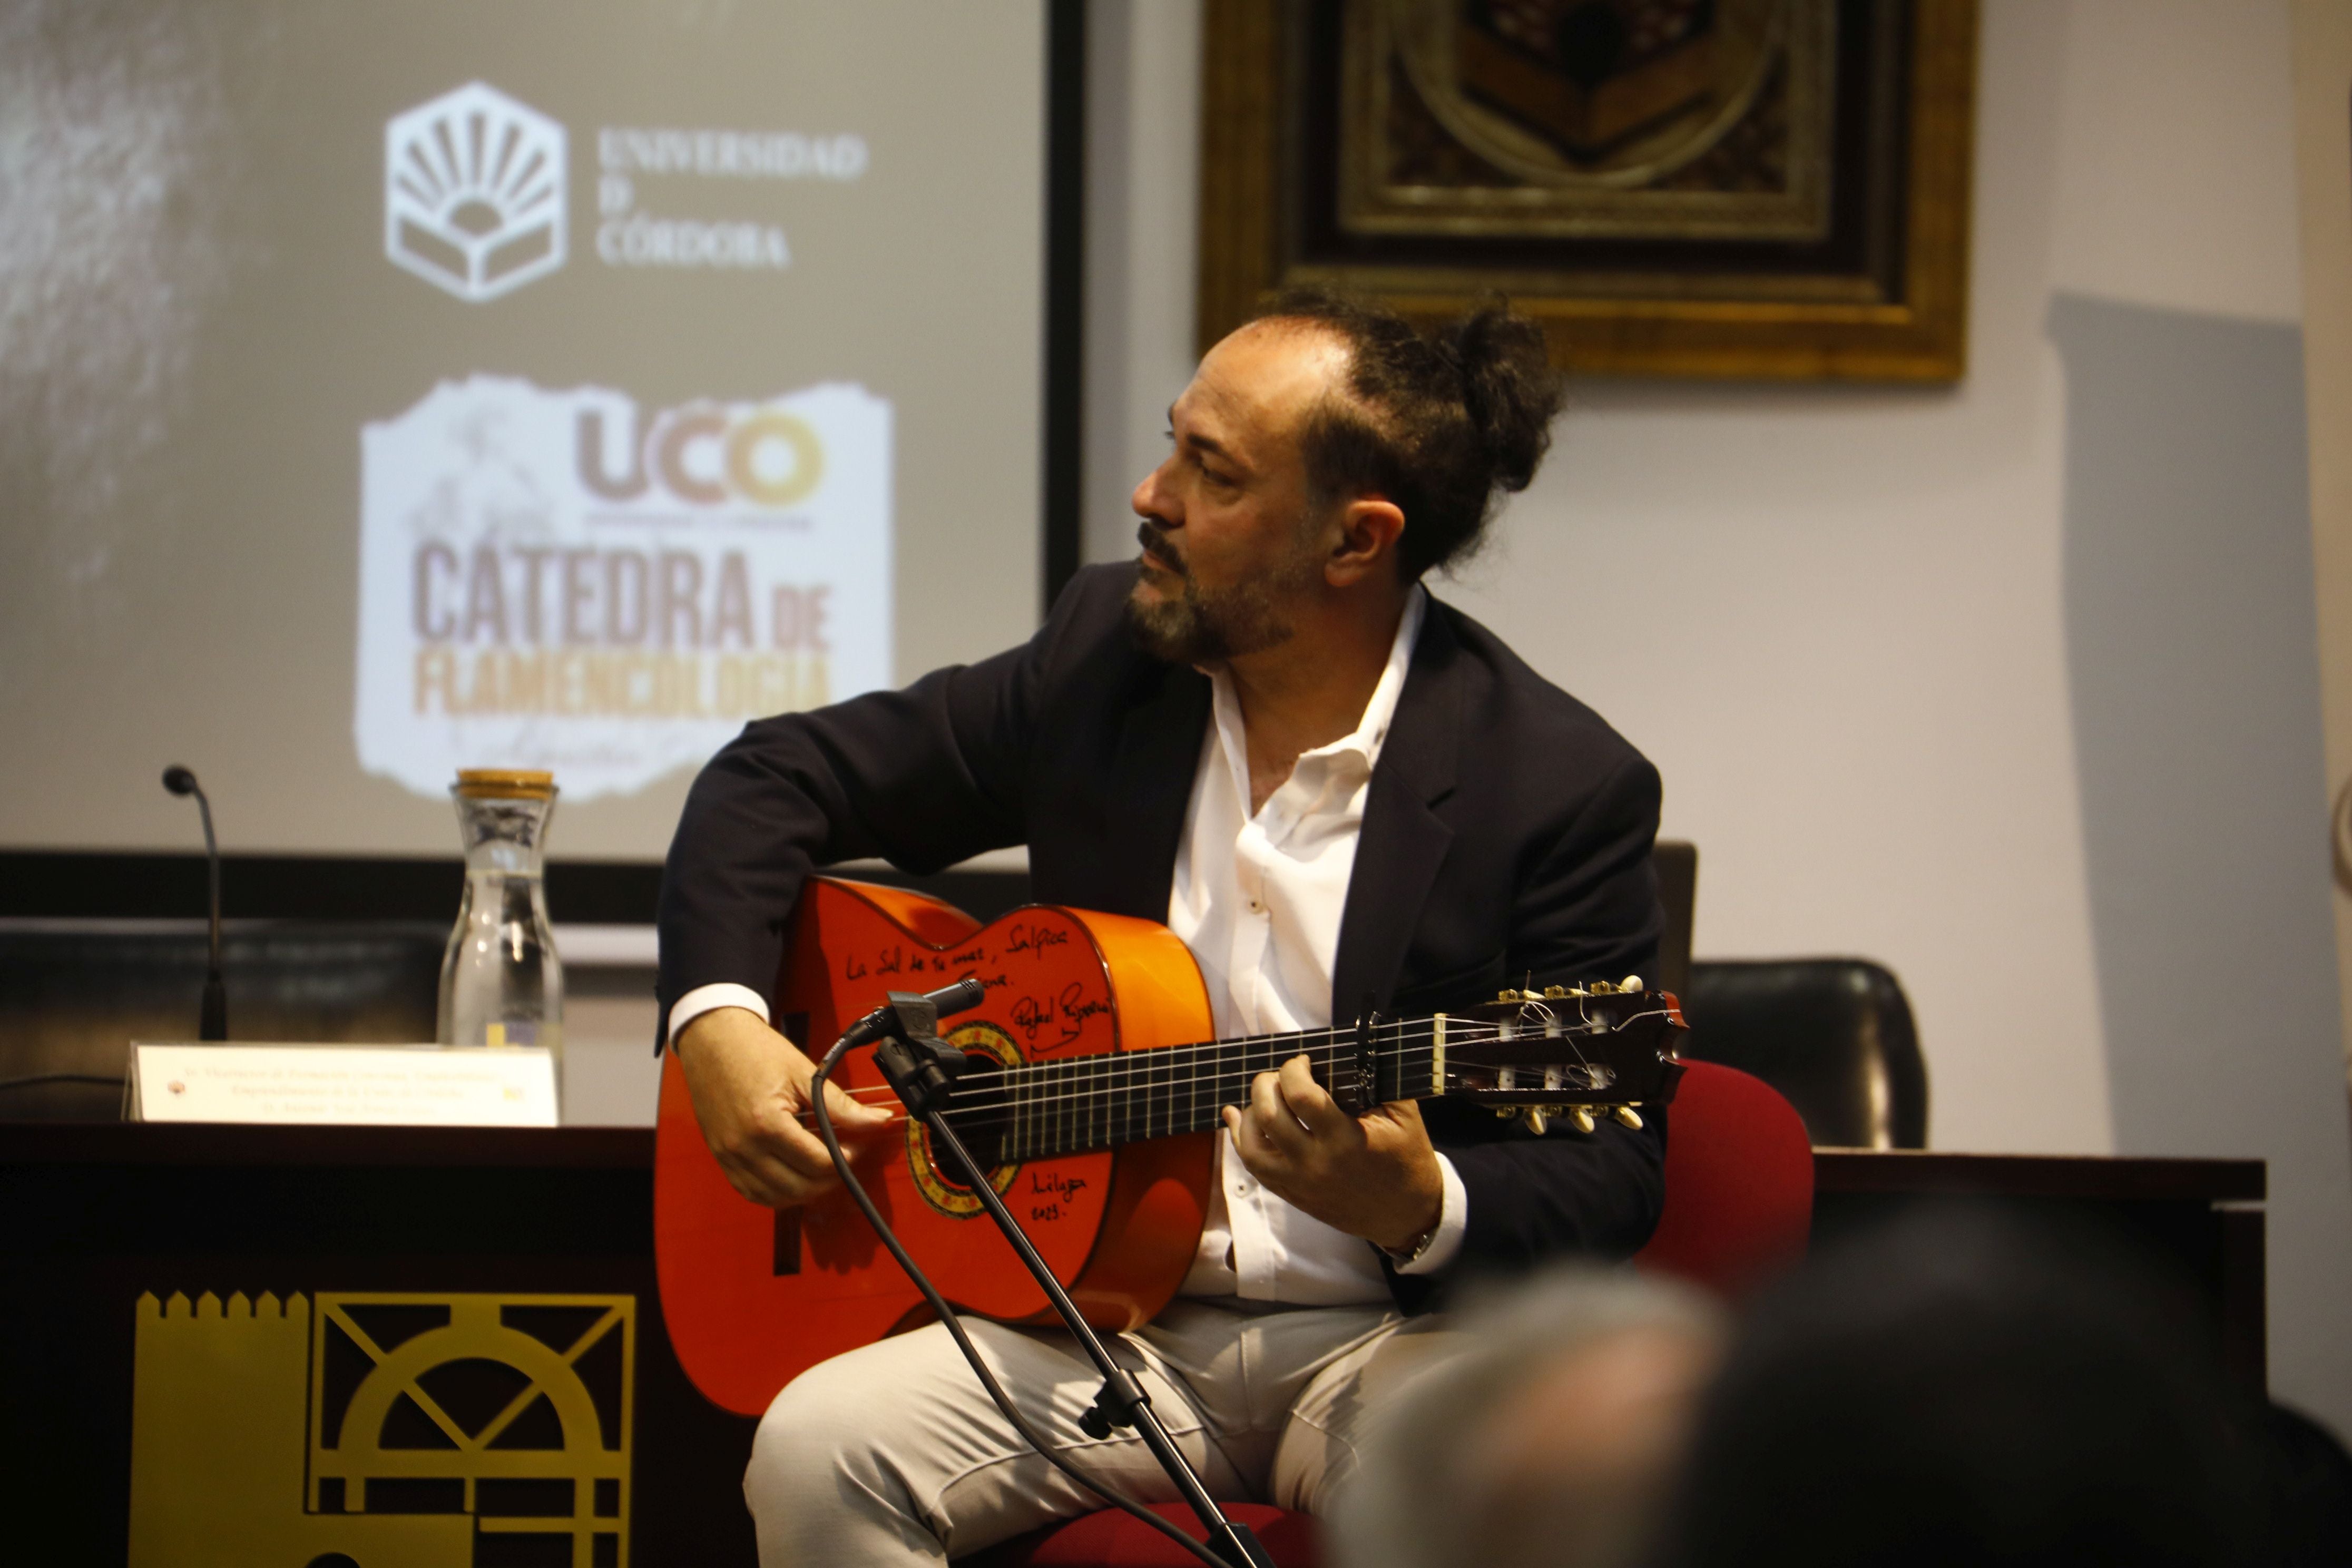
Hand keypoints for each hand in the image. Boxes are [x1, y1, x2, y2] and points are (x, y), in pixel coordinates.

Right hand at [675, 1006, 894, 1205]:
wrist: (713, 1040)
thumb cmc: (754, 1051)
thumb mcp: (804, 1073)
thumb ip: (842, 1105)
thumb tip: (879, 1121)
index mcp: (766, 1123)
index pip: (817, 1162)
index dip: (846, 1158)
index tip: (856, 1145)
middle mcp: (744, 1147)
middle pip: (799, 1187)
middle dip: (830, 1178)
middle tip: (844, 1157)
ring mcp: (729, 1156)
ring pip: (775, 1198)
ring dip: (805, 1191)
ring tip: (822, 1168)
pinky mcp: (721, 1159)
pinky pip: (752, 1192)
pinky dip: (777, 1193)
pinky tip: (794, 1176)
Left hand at [1223, 1054, 1443, 1252]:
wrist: (1407, 1214)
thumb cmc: (1407, 1158)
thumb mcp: (1404, 1115)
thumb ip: (1375, 1080)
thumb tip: (1341, 1052)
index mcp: (1346, 1141)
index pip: (1301, 1095)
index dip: (1294, 1069)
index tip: (1303, 1061)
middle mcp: (1316, 1164)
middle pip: (1269, 1116)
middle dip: (1266, 1084)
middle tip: (1280, 1075)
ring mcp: (1300, 1183)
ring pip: (1252, 1146)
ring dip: (1250, 1112)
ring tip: (1264, 1096)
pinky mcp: (1293, 1195)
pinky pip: (1254, 1168)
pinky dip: (1240, 1139)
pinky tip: (1238, 1117)